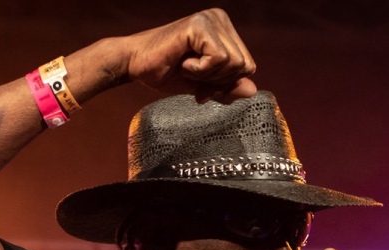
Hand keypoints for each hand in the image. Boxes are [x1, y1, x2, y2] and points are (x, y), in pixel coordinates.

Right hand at [122, 8, 256, 102]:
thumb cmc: (167, 72)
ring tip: (187, 64)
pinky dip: (200, 69)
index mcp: (225, 30)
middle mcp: (220, 19)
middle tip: (193, 72)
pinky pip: (219, 58)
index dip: (226, 82)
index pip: (248, 67)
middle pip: (245, 66)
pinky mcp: (199, 25)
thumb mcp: (205, 86)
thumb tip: (253, 91)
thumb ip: (228, 88)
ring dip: (208, 74)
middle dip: (219, 80)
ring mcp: (210, 19)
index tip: (202, 80)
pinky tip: (183, 61)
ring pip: (234, 63)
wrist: (135, 66)